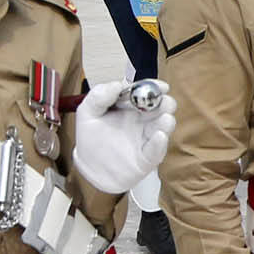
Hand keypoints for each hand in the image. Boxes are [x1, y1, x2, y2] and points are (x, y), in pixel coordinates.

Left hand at [71, 80, 176, 194]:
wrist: (91, 168)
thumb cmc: (91, 139)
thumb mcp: (87, 113)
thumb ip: (98, 96)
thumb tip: (117, 85)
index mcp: (129, 107)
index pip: (144, 92)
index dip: (153, 87)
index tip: (160, 86)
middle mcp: (141, 120)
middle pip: (160, 108)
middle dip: (165, 104)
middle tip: (165, 102)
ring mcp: (146, 138)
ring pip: (163, 128)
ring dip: (166, 122)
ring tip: (165, 119)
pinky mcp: (147, 157)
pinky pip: (156, 151)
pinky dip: (159, 144)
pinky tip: (159, 137)